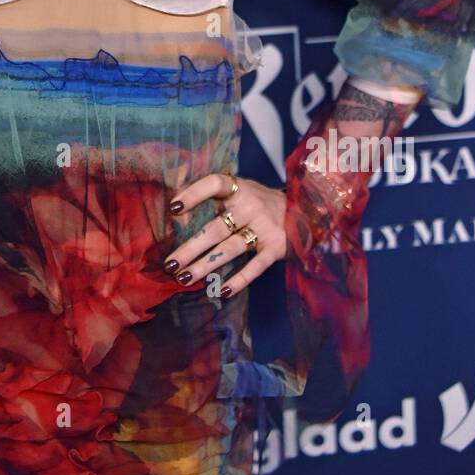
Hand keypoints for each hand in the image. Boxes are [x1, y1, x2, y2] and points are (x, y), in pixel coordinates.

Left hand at [162, 170, 286, 298]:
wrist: (304, 212)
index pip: (215, 184)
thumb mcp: (242, 190)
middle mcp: (251, 206)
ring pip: (229, 249)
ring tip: (184, 278)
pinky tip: (220, 291)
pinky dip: (238, 281)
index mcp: (239, 188)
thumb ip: (216, 196)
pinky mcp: (275, 248)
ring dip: (205, 266)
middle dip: (190, 248)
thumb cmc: (261, 203)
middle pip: (216, 228)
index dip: (193, 194)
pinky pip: (254, 267)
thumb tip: (177, 210)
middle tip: (169, 264)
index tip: (173, 208)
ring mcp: (264, 227)